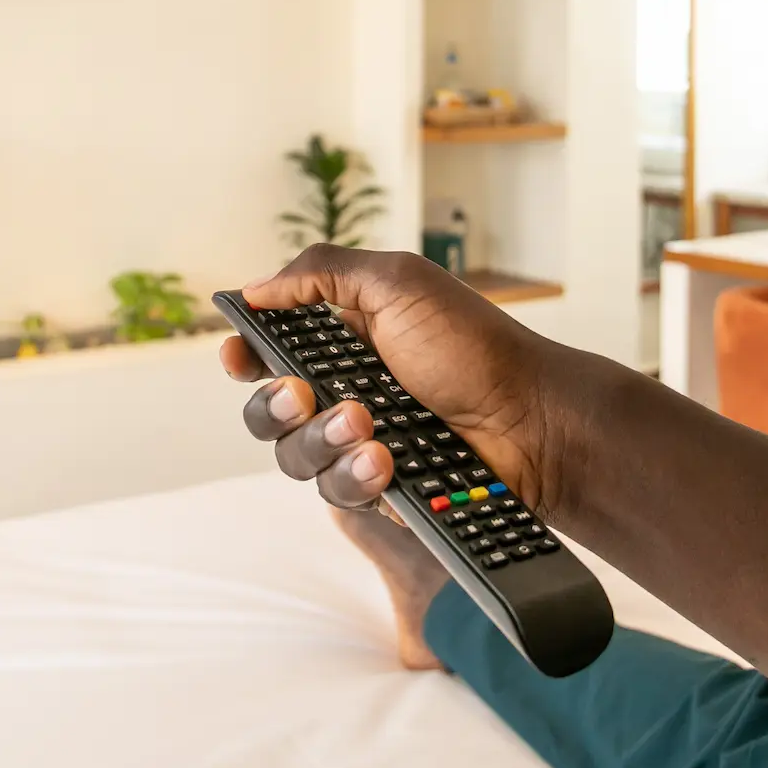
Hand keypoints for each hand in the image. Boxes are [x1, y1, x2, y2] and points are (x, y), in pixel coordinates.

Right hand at [219, 245, 568, 515]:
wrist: (531, 419)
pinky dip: (355, 475)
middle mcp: (346, 391)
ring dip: (321, 439)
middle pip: (269, 410)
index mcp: (346, 338)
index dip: (245, 354)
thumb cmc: (474, 345)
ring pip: (295, 456)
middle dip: (275, 405)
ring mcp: (362, 443)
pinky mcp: (381, 489)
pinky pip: (337, 493)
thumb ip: (320, 274)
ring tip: (367, 426)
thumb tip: (254, 289)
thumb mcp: (398, 282)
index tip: (236, 357)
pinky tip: (386, 462)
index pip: (272, 349)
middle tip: (303, 393)